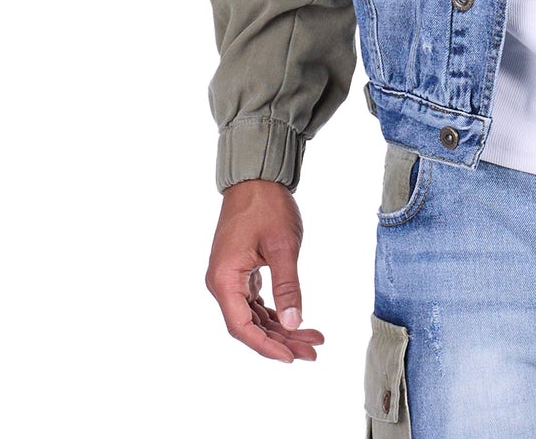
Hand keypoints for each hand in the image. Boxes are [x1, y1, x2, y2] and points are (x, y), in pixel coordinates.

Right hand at [205, 179, 325, 361]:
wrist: (256, 177)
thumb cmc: (267, 206)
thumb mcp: (283, 246)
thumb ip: (288, 286)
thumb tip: (295, 322)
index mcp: (224, 279)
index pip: (242, 327)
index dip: (267, 346)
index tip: (292, 357)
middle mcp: (222, 283)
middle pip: (250, 325)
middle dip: (282, 339)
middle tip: (313, 350)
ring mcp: (230, 277)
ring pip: (254, 315)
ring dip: (282, 328)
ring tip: (312, 339)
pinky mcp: (240, 271)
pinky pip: (255, 301)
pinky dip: (275, 312)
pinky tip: (296, 320)